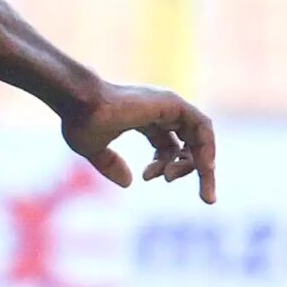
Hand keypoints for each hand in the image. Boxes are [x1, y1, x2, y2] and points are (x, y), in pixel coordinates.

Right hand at [61, 83, 216, 204]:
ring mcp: (169, 105)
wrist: (79, 103)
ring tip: (185, 179)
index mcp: (143, 118)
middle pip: (187, 143)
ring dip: (201, 163)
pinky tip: (205, 168)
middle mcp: (160, 110)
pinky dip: (207, 148)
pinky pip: (202, 127)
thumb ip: (110, 165)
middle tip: (169, 180)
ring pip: (200, 137)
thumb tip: (129, 183)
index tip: (147, 177)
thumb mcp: (94, 150)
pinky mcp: (174, 104)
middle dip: (186, 167)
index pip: (168, 145)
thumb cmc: (80, 122)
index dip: (164, 165)